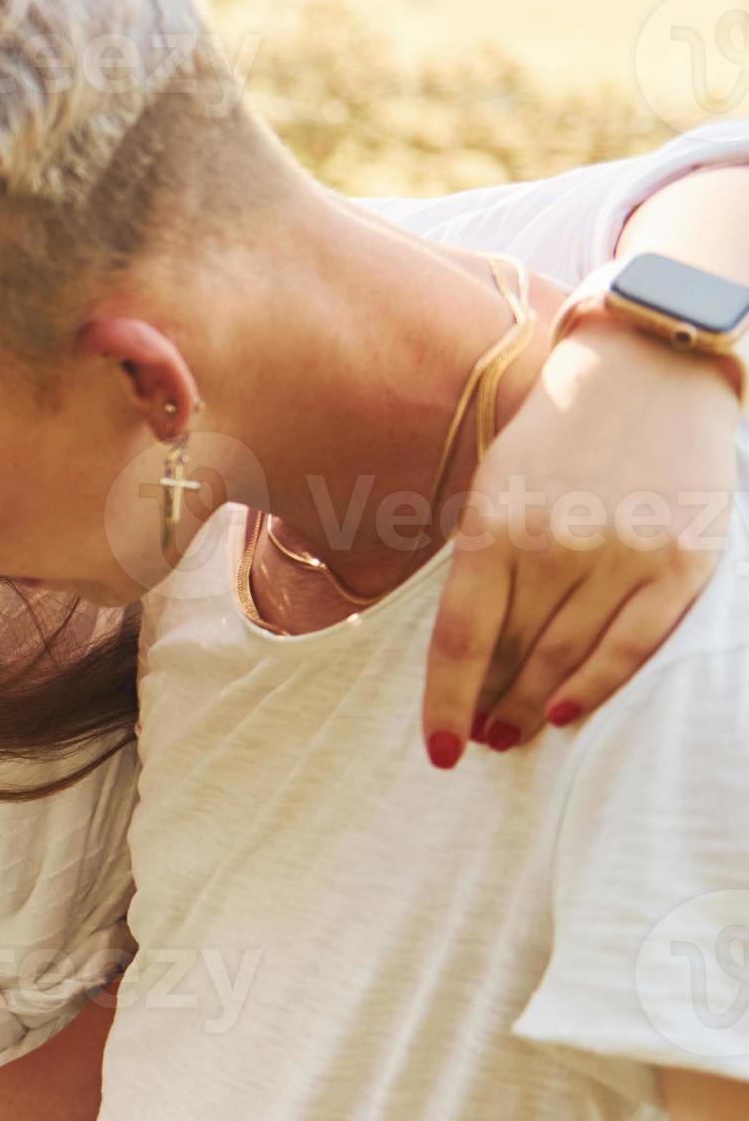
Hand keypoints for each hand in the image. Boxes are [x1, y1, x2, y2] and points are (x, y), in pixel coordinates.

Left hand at [430, 326, 734, 759]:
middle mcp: (558, 546)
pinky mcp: (681, 563)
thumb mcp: (496, 484)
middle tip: (482, 739)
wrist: (653, 367)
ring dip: (535, 705)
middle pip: (513, 656)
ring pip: (568, 658)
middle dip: (491, 706)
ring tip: (514, 732)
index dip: (444, 704)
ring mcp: (624, 556)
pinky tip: (568, 712)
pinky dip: (598, 686)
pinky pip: (634, 645)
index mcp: (497, 525)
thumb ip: (482, 561)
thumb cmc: (559, 433)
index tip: (439, 752)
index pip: (460, 639)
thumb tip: (467, 652)